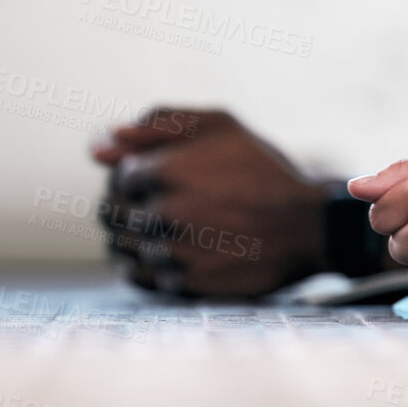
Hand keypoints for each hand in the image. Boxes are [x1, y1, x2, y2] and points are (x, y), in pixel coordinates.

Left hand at [89, 107, 325, 297]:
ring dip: (133, 236)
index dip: (137, 174)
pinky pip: (139, 276)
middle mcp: (163, 213)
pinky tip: (168, 251)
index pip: (119, 175)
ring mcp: (172, 252)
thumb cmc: (263, 169)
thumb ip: (158, 124)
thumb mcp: (221, 125)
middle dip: (127, 205)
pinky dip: (145, 264)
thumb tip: (101, 143)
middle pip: (111, 212)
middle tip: (160, 202)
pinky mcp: (183, 283)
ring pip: (122, 246)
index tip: (161, 177)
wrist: (306, 226)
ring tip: (166, 227)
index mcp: (166, 169)